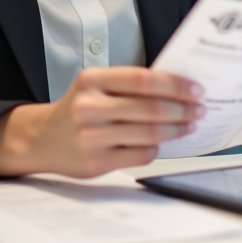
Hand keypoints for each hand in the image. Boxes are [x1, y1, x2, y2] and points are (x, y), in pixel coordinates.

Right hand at [0, 67, 204, 178]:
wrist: (41, 138)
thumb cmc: (78, 107)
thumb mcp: (95, 86)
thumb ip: (129, 85)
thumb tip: (178, 87)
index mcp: (92, 80)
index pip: (144, 80)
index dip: (176, 85)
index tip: (197, 88)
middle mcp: (89, 107)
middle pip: (151, 108)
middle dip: (183, 109)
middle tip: (200, 109)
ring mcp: (91, 136)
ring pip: (149, 134)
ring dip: (176, 130)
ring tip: (188, 125)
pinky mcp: (95, 162)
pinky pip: (140, 155)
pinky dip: (156, 148)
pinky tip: (161, 142)